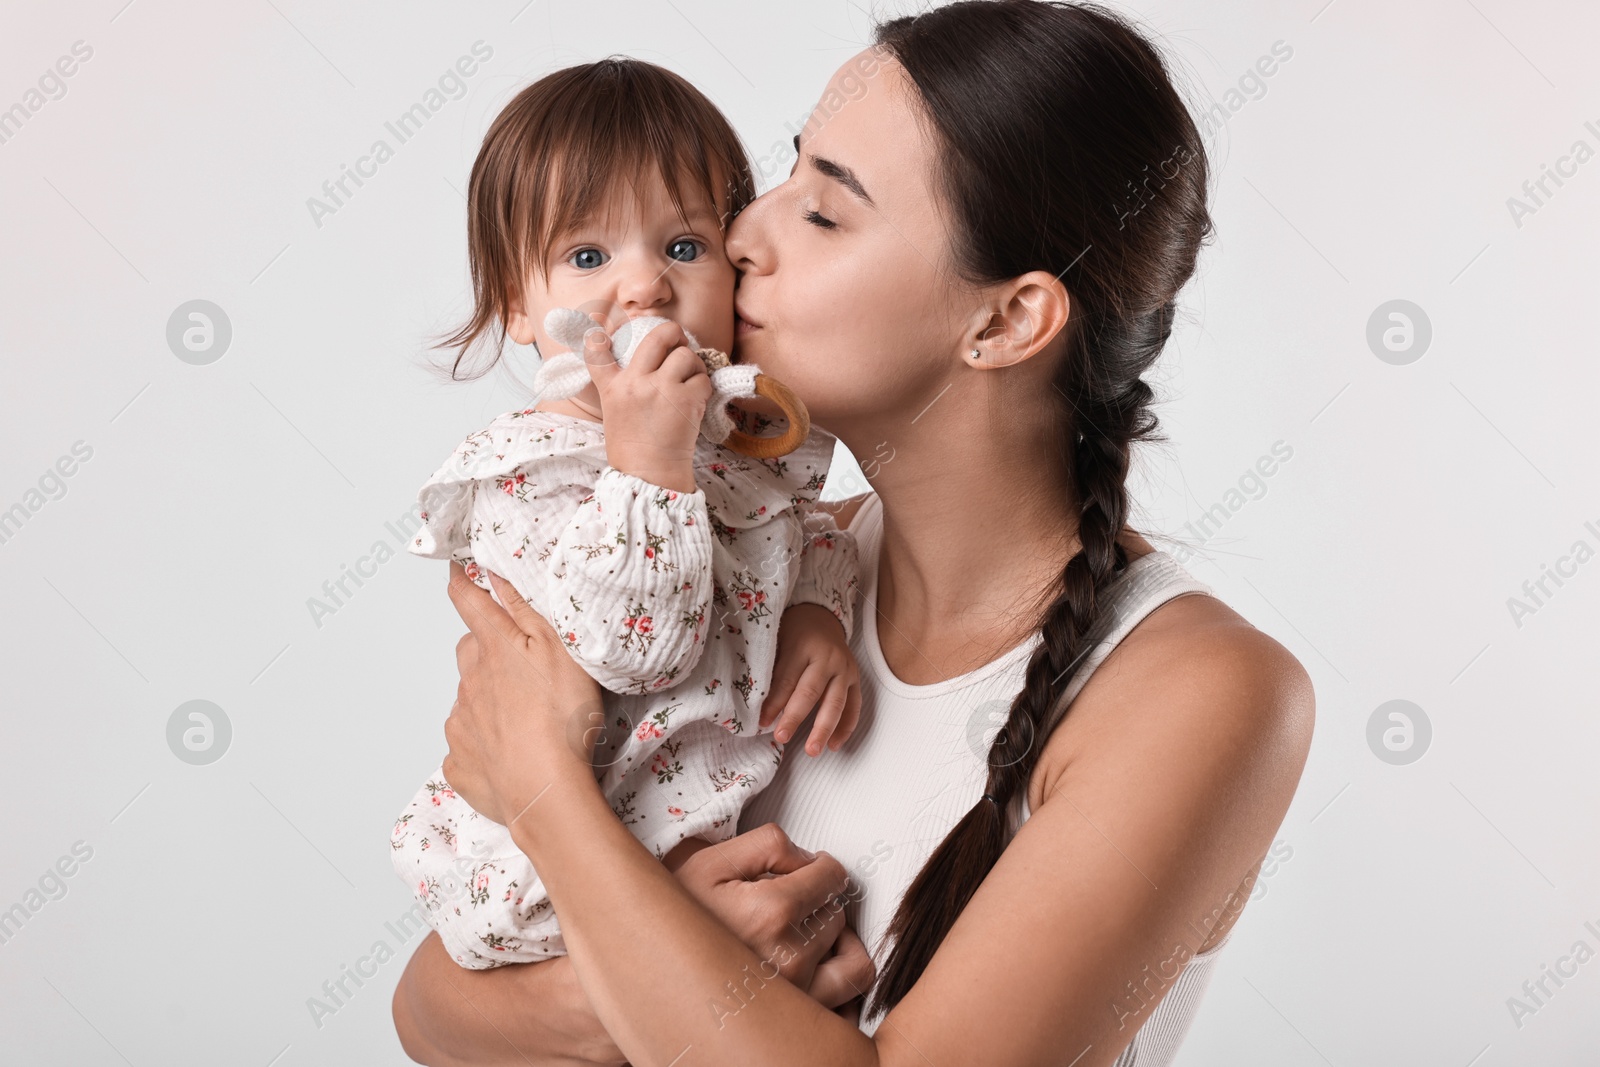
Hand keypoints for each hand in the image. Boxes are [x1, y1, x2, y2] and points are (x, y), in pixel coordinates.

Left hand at [441, 563, 601, 824]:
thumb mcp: (559, 649)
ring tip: (524, 719)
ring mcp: (461, 725)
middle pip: (468, 654)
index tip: (456, 568)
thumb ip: (524, 610)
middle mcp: (469, 682)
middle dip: (484, 651)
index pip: (467, 602)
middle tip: (519, 665)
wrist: (545, 791)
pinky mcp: (459, 764)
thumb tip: (494, 575)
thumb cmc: (562, 717)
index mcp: (493, 649)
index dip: (460, 581)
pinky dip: (482, 746)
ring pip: (468, 700)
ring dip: (487, 701)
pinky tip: (508, 755)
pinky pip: (466, 748)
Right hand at [582, 320, 713, 493]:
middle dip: (673, 332)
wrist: (650, 475)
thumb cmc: (634, 450)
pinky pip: (703, 379)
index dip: (597, 335)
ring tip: (690, 381)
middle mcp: (635, 383)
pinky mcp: (686, 399)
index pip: (597, 352)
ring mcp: (661, 388)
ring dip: (693, 365)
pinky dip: (703, 388)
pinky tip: (696, 401)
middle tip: (680, 340)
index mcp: (612, 388)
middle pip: (657, 336)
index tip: (599, 328)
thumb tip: (651, 367)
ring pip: (686, 355)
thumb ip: (625, 388)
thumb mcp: (616, 414)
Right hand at [671, 823, 875, 1011]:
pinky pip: (847, 1004)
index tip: (810, 872)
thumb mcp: (707, 863)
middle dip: (819, 905)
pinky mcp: (798, 1025)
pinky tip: (815, 972)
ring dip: (832, 943)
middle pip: (837, 915)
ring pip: (850, 957)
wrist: (644, 981)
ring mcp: (797, 998)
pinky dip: (840, 986)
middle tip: (789, 906)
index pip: (832, 877)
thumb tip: (805, 856)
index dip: (821, 868)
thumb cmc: (671, 923)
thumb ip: (766, 844)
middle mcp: (788, 960)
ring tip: (803, 937)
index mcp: (769, 913)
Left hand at [759, 603, 861, 754]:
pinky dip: (845, 727)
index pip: (786, 679)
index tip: (761, 722)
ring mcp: (845, 669)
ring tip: (812, 750)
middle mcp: (827, 658)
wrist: (820, 617)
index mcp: (803, 646)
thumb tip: (758, 706)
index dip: (773, 703)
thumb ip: (772, 670)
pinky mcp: (856, 678)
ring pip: (836, 703)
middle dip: (795, 717)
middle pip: (810, 692)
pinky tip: (834, 745)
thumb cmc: (792, 633)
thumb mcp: (777, 642)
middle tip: (782, 738)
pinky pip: (854, 706)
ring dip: (823, 729)